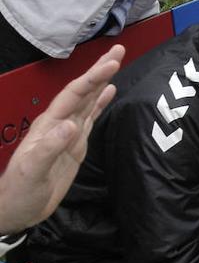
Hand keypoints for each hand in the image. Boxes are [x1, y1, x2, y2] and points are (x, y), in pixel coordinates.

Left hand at [0, 45, 124, 233]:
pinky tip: (110, 91)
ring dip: (102, 81)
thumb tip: (71, 125)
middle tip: (119, 50)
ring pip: (88, 100)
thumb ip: (49, 148)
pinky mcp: (75, 144)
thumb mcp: (31, 172)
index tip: (112, 64)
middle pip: (82, 91)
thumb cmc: (19, 193)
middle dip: (99, 70)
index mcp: (48, 125)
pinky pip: (91, 117)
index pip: (73, 95)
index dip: (92, 78)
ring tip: (116, 61)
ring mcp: (68, 133)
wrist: (16, 211)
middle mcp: (59, 124)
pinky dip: (101, 103)